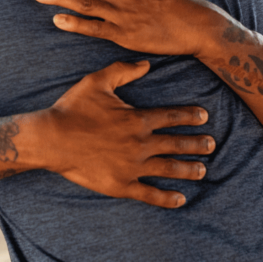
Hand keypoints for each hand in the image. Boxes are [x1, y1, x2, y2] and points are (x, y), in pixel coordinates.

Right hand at [40, 60, 214, 208]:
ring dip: (188, 169)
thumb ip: (123, 70)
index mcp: (137, 119)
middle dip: (196, 144)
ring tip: (202, 170)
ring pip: (168, 169)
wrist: (51, 139)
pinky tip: (181, 199)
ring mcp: (132, 167)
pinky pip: (149, 194)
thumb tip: (146, 63)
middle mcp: (140, 144)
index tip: (204, 116)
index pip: (171, 117)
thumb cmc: (73, 109)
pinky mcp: (121, 185)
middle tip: (211, 145)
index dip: (190, 115)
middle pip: (176, 144)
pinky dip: (166, 198)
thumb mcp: (97, 81)